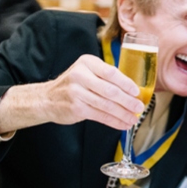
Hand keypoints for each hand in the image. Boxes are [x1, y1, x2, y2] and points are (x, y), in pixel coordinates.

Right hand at [0, 54, 143, 133]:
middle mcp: (80, 75)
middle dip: (128, 101)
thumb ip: (106, 77)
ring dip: (123, 113)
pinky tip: (123, 124)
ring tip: (134, 119)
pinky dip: (114, 121)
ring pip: (106, 105)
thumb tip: (134, 91)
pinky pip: (100, 115)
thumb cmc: (74, 84)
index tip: (137, 92)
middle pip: (110, 90)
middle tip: (139, 107)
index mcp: (87, 63)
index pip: (111, 73)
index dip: (126, 83)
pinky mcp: (76, 108)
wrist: (47, 98)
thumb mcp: (88, 72)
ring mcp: (76, 92)